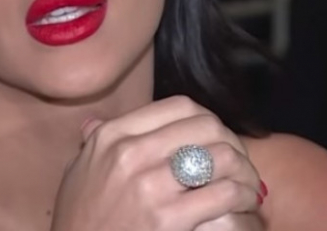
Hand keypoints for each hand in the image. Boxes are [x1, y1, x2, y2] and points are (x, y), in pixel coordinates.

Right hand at [50, 96, 264, 230]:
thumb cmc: (80, 219)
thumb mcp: (79, 173)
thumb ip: (93, 144)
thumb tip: (94, 123)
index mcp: (112, 136)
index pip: (179, 107)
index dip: (208, 119)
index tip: (217, 138)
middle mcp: (130, 154)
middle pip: (206, 127)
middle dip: (233, 143)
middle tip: (239, 163)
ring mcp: (149, 187)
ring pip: (222, 157)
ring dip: (245, 170)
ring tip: (247, 185)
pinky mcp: (168, 220)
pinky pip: (225, 194)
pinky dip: (244, 196)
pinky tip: (245, 204)